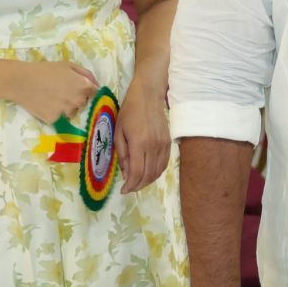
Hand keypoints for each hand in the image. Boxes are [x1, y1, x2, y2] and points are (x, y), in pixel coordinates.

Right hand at [8, 61, 96, 123]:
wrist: (22, 81)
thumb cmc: (46, 70)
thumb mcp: (68, 65)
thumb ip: (86, 74)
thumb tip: (96, 85)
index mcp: (84, 86)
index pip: (95, 93)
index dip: (87, 90)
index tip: (78, 88)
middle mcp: (78, 101)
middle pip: (84, 103)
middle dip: (76, 98)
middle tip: (61, 90)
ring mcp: (67, 112)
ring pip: (73, 112)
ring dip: (67, 107)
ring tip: (53, 97)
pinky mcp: (55, 120)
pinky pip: (60, 118)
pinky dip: (56, 113)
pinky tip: (47, 104)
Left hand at [115, 78, 170, 193]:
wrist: (148, 95)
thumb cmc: (129, 111)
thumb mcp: (118, 132)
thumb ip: (122, 154)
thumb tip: (126, 173)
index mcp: (139, 143)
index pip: (137, 173)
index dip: (130, 185)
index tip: (123, 190)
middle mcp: (153, 146)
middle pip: (148, 175)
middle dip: (138, 186)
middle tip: (129, 188)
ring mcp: (163, 145)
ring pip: (157, 172)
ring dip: (147, 181)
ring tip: (137, 182)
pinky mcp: (168, 143)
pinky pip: (164, 164)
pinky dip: (156, 172)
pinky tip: (148, 173)